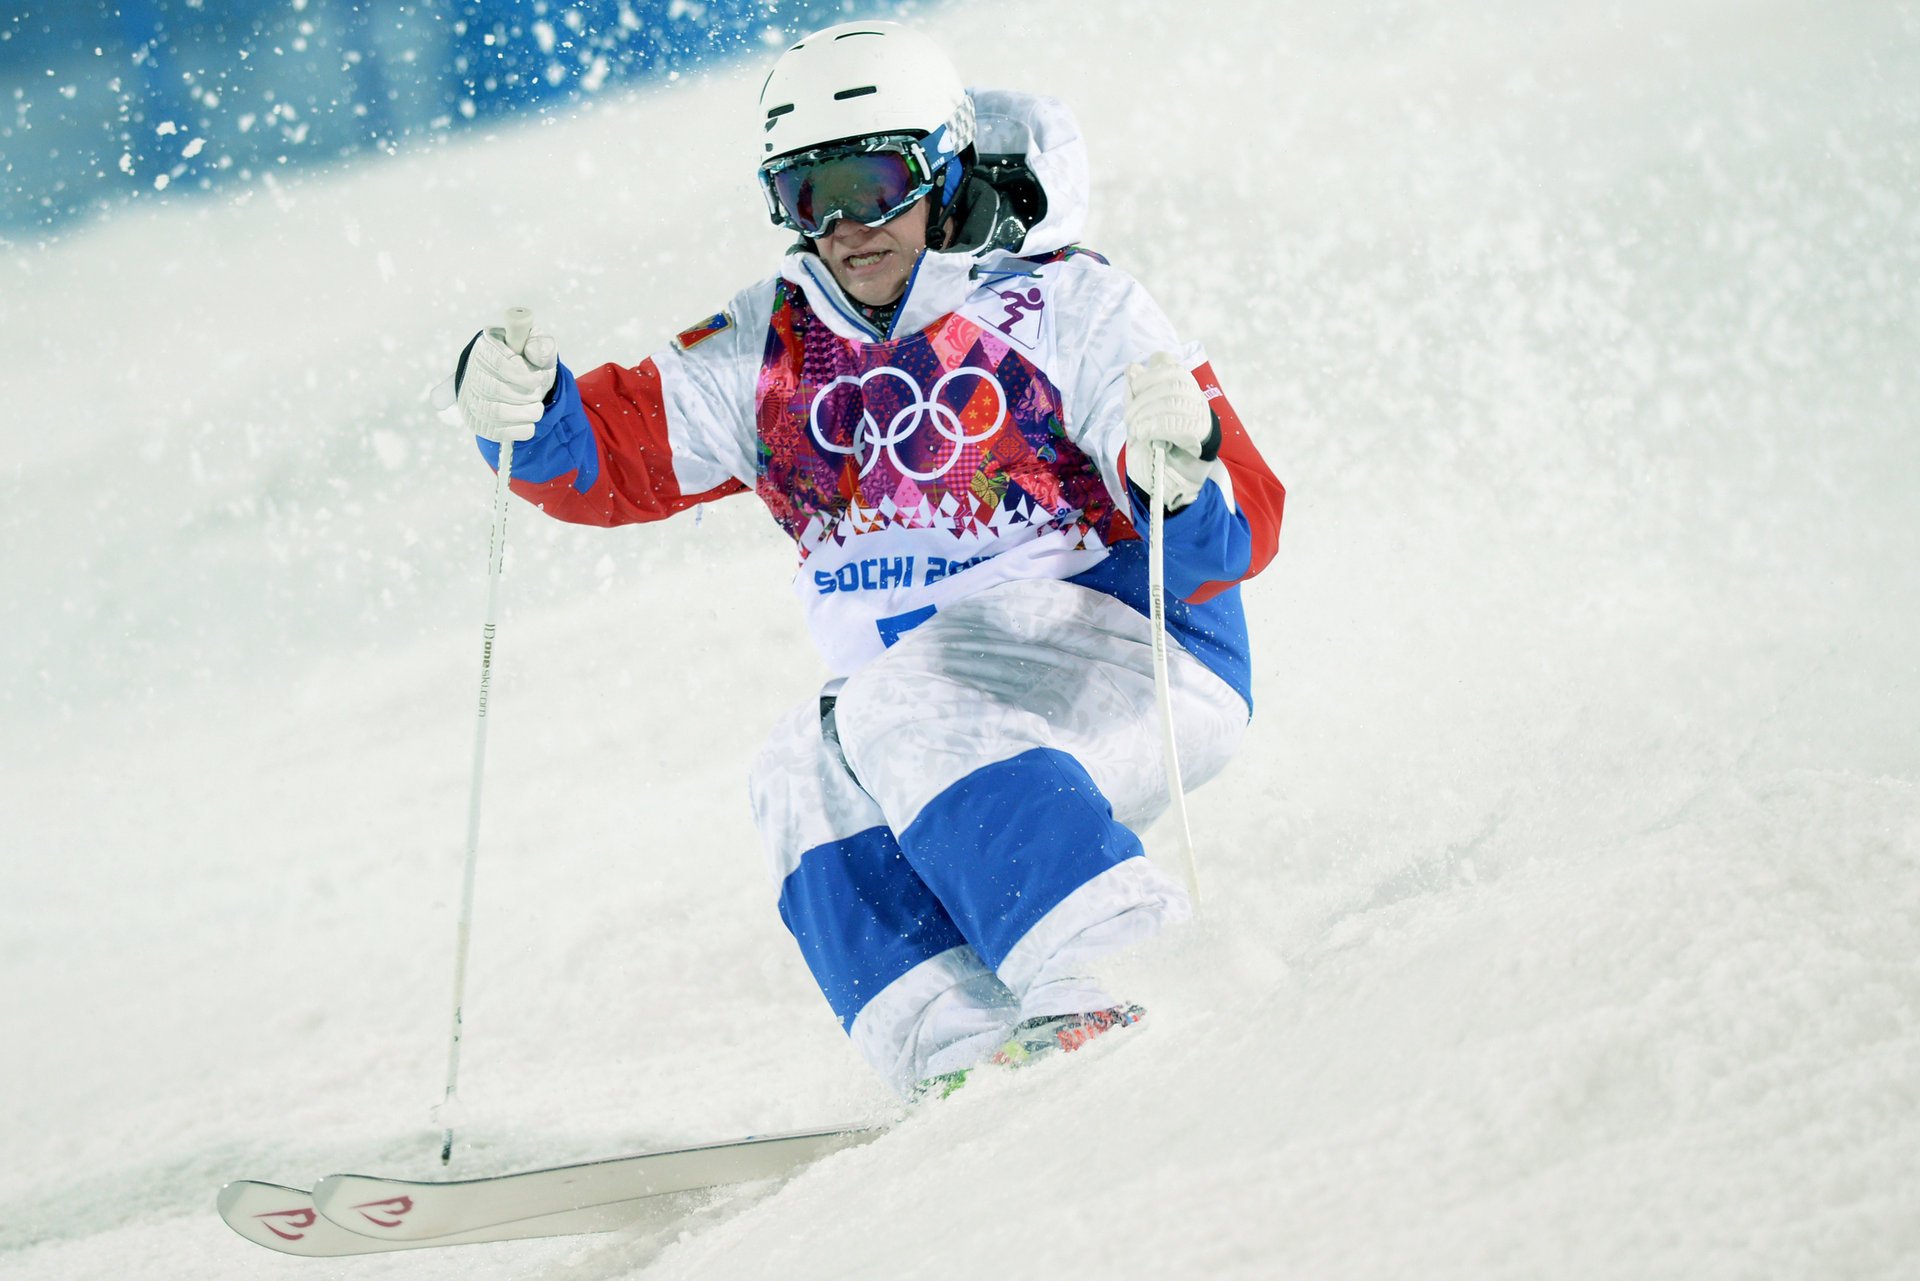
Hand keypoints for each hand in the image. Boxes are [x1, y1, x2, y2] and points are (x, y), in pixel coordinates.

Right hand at [442, 323, 559, 442]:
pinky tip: (529, 422)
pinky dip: (520, 429)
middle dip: (525, 395)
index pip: (497, 363)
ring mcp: (471, 400)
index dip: (522, 375)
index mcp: (485, 348)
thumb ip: (540, 345)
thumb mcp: (539, 346)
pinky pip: (496, 432)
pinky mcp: (477, 422)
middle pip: (494, 389)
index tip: (539, 379)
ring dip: (524, 413)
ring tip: (536, 408)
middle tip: (538, 393)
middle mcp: (471, 373)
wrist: (525, 384)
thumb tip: (534, 354)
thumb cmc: (530, 361)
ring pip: (495, 412)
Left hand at [1125, 351, 1216, 510]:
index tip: (1135, 388)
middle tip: (1129, 418)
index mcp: (1178, 384)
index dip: (1148, 374)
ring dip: (1146, 415)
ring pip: (1172, 401)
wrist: (1173, 476)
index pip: (1166, 362)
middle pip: (1168, 382)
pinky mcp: (1200, 434)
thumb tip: (1132, 368)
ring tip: (1136, 430)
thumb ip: (1136, 392)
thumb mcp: (1140, 415)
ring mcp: (1199, 413)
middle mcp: (1193, 394)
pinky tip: (1145, 435)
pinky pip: (1176, 423)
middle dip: (1142, 399)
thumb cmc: (1155, 443)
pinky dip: (1154, 427)